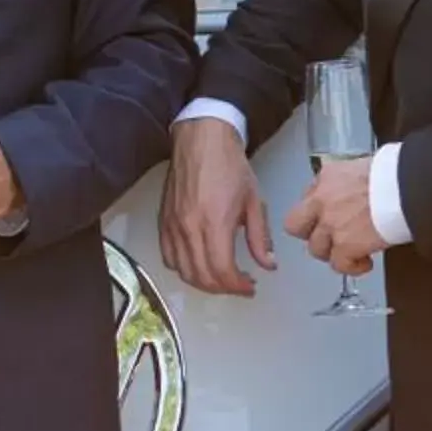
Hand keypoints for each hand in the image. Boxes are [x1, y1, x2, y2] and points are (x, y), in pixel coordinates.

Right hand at [160, 115, 276, 295]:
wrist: (201, 141)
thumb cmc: (229, 166)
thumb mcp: (254, 202)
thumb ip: (259, 238)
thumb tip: (268, 265)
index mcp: (215, 223)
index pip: (223, 271)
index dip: (238, 286)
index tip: (250, 286)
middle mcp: (190, 228)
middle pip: (202, 277)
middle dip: (224, 288)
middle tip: (239, 284)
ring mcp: (173, 226)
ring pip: (183, 271)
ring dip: (204, 282)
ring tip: (220, 278)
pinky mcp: (163, 222)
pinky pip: (168, 257)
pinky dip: (183, 269)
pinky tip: (198, 264)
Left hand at [285, 157, 384, 275]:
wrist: (407, 186)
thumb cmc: (395, 174)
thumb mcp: (363, 166)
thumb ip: (349, 181)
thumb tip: (355, 191)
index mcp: (327, 177)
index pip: (309, 197)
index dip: (320, 211)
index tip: (332, 216)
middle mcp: (321, 201)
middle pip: (295, 225)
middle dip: (311, 234)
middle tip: (330, 238)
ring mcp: (331, 225)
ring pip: (316, 249)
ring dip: (333, 252)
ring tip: (352, 251)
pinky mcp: (345, 246)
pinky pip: (339, 265)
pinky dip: (352, 267)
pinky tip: (365, 263)